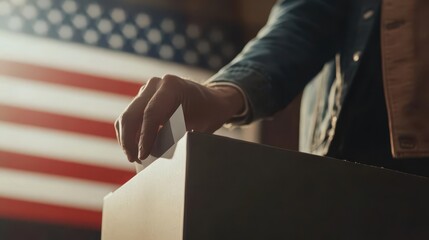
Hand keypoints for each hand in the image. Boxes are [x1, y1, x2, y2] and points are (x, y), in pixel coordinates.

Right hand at [115, 74, 244, 162]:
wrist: (211, 100)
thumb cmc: (208, 113)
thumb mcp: (199, 125)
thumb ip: (179, 136)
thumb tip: (159, 152)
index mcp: (172, 86)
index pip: (151, 114)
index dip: (145, 137)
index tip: (143, 156)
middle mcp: (156, 85)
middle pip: (132, 114)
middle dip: (130, 140)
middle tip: (135, 159)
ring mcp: (146, 90)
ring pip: (127, 116)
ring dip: (127, 138)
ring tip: (134, 157)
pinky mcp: (142, 99)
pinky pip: (129, 117)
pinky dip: (129, 134)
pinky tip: (135, 148)